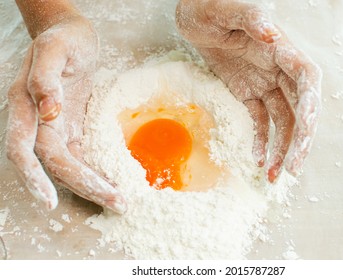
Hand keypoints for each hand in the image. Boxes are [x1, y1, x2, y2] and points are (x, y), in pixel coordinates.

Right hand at [5, 15, 126, 212]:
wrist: (71, 37)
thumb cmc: (62, 39)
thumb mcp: (55, 49)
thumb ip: (45, 78)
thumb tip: (48, 111)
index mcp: (25, 105)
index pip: (24, 149)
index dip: (34, 177)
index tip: (50, 202)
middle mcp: (37, 122)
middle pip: (54, 165)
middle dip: (83, 187)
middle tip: (115, 203)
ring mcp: (55, 128)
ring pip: (68, 166)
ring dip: (92, 185)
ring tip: (118, 200)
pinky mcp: (72, 128)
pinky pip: (81, 156)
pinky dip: (94, 171)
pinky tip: (112, 182)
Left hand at [176, 0, 321, 181]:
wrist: (192, 18)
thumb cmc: (209, 7)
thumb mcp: (226, 10)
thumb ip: (251, 19)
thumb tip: (272, 35)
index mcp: (280, 49)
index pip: (306, 78)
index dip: (311, 103)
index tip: (307, 127)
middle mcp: (278, 69)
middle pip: (299, 107)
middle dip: (300, 139)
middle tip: (293, 168)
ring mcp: (264, 83)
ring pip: (282, 120)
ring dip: (282, 148)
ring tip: (275, 175)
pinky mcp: (248, 92)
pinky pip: (259, 120)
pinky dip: (261, 140)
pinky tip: (259, 159)